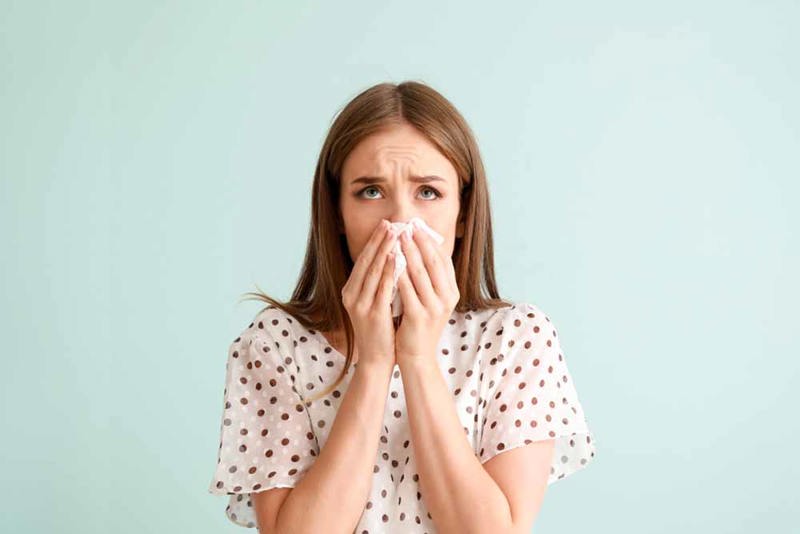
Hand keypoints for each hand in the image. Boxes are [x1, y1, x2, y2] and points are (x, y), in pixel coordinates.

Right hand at [340, 219, 399, 368]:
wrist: (376, 359)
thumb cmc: (380, 330)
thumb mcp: (375, 302)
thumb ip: (379, 283)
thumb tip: (392, 257)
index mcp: (351, 291)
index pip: (363, 260)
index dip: (374, 241)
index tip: (385, 225)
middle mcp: (351, 295)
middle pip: (366, 261)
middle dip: (379, 240)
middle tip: (390, 222)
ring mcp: (360, 304)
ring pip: (373, 271)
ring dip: (384, 249)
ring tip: (395, 233)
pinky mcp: (372, 314)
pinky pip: (382, 287)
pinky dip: (389, 270)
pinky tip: (397, 257)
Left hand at [394, 224, 459, 364]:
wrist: (417, 356)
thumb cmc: (420, 324)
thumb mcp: (431, 300)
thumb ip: (429, 278)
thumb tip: (422, 248)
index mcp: (451, 292)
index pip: (443, 260)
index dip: (430, 242)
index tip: (418, 226)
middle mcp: (447, 299)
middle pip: (433, 263)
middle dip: (420, 242)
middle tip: (407, 225)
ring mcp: (434, 308)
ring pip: (420, 273)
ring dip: (409, 252)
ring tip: (398, 237)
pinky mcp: (419, 316)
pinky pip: (407, 289)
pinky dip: (399, 273)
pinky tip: (390, 261)